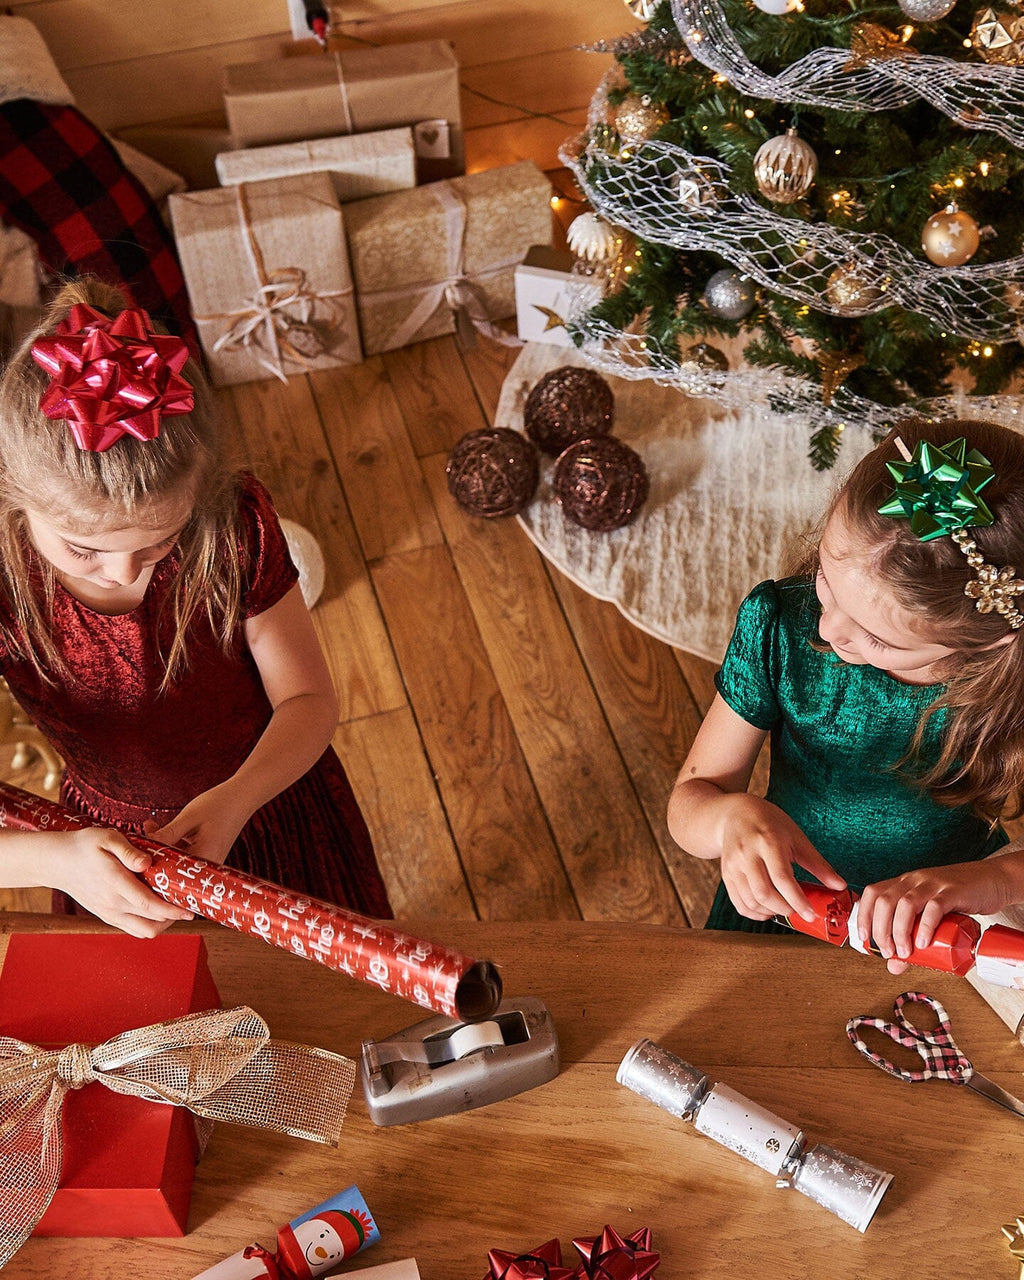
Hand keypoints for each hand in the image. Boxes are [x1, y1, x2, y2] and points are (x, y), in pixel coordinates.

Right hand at [51, 827, 193, 937]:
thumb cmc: (85, 846)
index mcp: (115, 884)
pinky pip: (133, 929)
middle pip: (150, 922)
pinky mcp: (107, 916)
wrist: (59, 862)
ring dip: (162, 924)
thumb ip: (129, 851)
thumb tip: (147, 863)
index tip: (189, 909)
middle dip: (173, 917)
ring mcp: (109, 913)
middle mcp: (112, 904)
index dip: (171, 910)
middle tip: (188, 905)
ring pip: (143, 931)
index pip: (148, 904)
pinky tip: (158, 910)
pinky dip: (149, 924)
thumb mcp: (108, 838)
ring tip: (175, 909)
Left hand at [146, 783, 251, 866]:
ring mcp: (206, 862)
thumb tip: (144, 847)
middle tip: (139, 836)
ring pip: (175, 860)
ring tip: (148, 828)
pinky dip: (170, 843)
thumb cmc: (219, 805)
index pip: (170, 871)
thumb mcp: (189, 817)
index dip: (151, 864)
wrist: (242, 798)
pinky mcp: (205, 855)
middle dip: (153, 853)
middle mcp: (206, 865)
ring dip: (160, 846)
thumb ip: (168, 833)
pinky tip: (159, 829)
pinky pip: (183, 854)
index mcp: (203, 858)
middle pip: (171, 868)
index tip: (135, 852)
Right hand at [718, 794, 846, 921]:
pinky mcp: (726, 875)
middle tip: (799, 911)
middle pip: (764, 893)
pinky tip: (768, 911)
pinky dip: (755, 913)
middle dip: (785, 909)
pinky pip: (739, 903)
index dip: (797, 900)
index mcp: (768, 841)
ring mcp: (733, 865)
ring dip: (770, 912)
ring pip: (750, 901)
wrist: (735, 814)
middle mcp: (747, 854)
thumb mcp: (796, 837)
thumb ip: (817, 864)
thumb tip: (839, 885)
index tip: (811, 914)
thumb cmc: (770, 823)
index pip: (782, 878)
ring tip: (785, 909)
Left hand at [857, 858, 1021, 973]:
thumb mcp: (931, 918)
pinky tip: (923, 942)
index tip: (864, 939)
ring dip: (899, 931)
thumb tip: (893, 966)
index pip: (873, 893)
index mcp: (904, 883)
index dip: (863, 915)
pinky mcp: (953, 892)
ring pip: (905, 904)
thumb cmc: (958, 900)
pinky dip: (925, 926)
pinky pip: (934, 907)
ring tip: (905, 952)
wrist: (992, 881)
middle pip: (885, 901)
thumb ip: (912, 939)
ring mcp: (933, 884)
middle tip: (888, 952)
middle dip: (880, 929)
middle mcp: (914, 880)